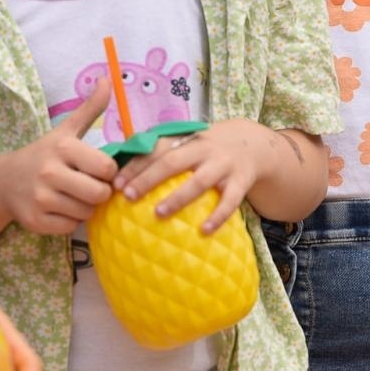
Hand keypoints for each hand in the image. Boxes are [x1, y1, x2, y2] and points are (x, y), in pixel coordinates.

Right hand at [1, 80, 117, 234]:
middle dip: (99, 192)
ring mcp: (41, 198)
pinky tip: (61, 208)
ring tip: (74, 196)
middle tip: (89, 186)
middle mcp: (50, 172)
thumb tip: (109, 79)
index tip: (97, 169)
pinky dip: (70, 220)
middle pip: (99, 194)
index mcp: (63, 148)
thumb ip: (90, 108)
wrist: (5, 181)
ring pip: (85, 213)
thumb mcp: (66, 130)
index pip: (106, 168)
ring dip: (85, 207)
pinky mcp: (35, 221)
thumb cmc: (44, 154)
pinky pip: (70, 228)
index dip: (108, 172)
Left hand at [110, 119, 270, 232]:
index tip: (117, 184)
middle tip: (130, 196)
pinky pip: (230, 201)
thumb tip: (121, 178)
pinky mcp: (241, 181)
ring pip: (199, 181)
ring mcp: (223, 165)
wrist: (252, 144)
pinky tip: (204, 231)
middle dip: (149, 178)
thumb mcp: (187, 144)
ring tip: (159, 213)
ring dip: (178, 197)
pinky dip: (218, 216)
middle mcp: (203, 149)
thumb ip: (160, 156)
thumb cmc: (206, 150)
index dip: (135, 165)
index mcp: (185, 139)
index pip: (156, 149)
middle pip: (173, 161)